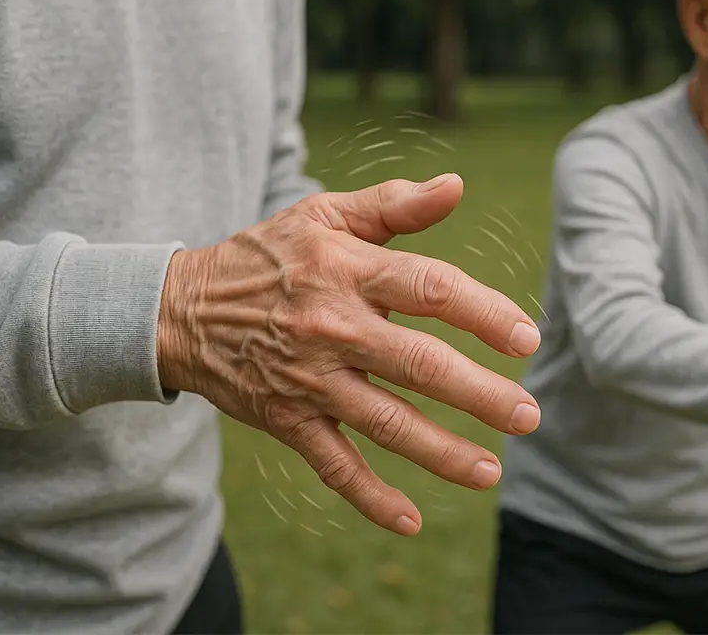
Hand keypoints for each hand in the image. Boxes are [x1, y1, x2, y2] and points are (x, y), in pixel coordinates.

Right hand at [155, 173, 543, 536]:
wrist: (179, 310)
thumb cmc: (267, 256)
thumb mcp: (324, 214)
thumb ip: (394, 203)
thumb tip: (456, 186)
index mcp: (348, 271)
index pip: (431, 290)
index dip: (485, 313)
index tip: (527, 339)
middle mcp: (333, 328)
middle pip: (420, 365)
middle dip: (481, 395)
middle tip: (529, 416)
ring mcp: (309, 380)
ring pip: (386, 422)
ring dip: (442, 452)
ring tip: (491, 471)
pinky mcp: (288, 420)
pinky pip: (334, 465)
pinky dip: (370, 497)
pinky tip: (411, 520)